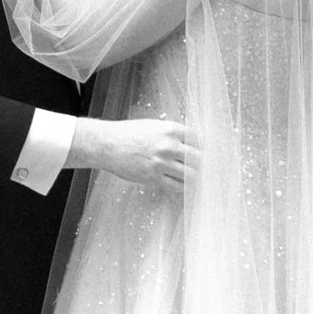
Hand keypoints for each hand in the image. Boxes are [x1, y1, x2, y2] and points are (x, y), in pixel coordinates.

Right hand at [76, 116, 194, 194]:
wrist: (108, 145)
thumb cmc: (128, 133)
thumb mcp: (153, 126)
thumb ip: (171, 134)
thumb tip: (187, 144)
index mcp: (170, 129)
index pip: (198, 139)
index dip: (203, 147)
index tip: (204, 152)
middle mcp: (169, 146)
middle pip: (198, 158)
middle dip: (201, 164)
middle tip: (203, 168)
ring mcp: (162, 163)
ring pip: (190, 175)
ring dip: (193, 177)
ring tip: (195, 179)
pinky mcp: (154, 178)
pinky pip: (176, 186)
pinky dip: (182, 187)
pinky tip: (181, 185)